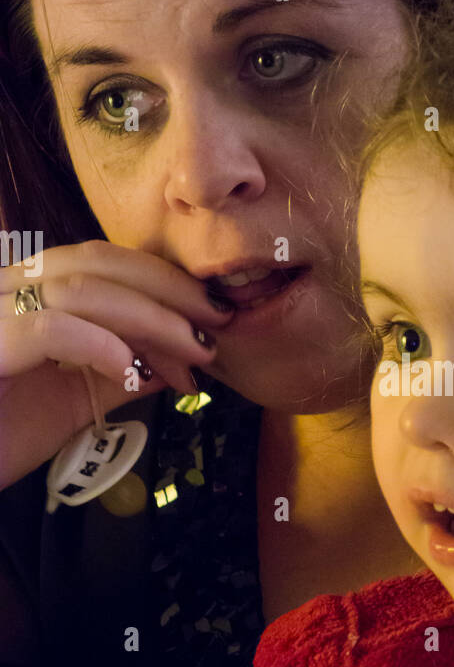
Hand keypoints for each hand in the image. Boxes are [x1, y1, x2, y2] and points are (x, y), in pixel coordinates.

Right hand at [0, 240, 233, 489]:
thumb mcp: (69, 405)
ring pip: (80, 288)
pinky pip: (49, 328)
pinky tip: (134, 371)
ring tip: (194, 353)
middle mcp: (0, 288)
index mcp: (21, 292)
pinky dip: (100, 344)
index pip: (100, 263)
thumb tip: (177, 362)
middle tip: (218, 325)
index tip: (212, 318)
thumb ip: (117, 377)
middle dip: (168, 289)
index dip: (162, 283)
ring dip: (151, 318)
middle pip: (95, 261)